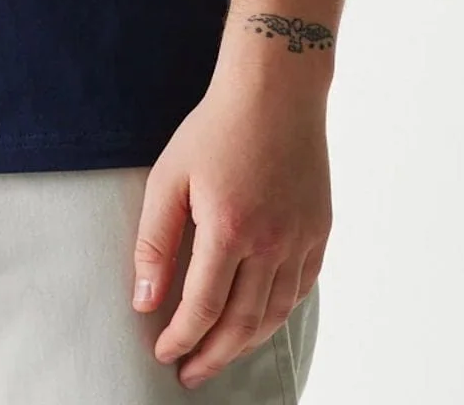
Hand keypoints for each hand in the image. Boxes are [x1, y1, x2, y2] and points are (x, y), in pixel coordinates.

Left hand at [132, 72, 330, 389]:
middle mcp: (271, 242)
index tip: (164, 354)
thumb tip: (145, 300)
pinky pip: (301, 289)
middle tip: (190, 373)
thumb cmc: (215, 128)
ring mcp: (301, 238)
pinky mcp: (319, 230)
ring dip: (245, 343)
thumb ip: (155, 242)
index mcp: (229, 229)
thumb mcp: (169, 177)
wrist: (275, 90)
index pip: (203, 308)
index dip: (181, 339)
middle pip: (242, 324)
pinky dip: (278, 314)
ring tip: (220, 354)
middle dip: (212, 355)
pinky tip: (259, 321)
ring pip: (275, 314)